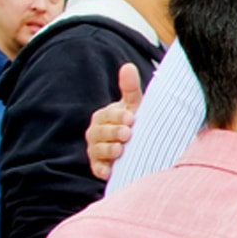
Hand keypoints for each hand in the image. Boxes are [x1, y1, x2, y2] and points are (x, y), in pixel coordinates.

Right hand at [86, 63, 143, 179]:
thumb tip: (128, 66)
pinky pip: (97, 168)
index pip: (106, 115)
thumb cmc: (135, 122)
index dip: (117, 117)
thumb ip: (130, 88)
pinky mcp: (100, 167)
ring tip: (120, 150)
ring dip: (107, 150)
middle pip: (99, 133)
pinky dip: (102, 170)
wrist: (139, 146)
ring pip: (97, 150)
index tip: (131, 118)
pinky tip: (109, 171)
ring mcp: (97, 150)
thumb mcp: (134, 105)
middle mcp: (97, 133)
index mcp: (104, 117)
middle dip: (113, 133)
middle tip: (127, 134)